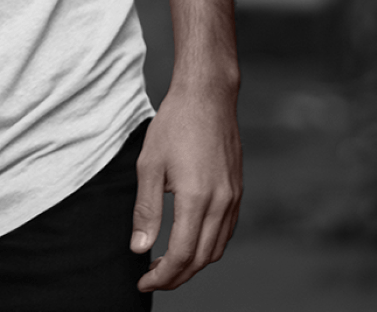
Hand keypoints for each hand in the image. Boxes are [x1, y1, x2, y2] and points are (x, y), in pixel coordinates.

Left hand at [130, 82, 242, 291]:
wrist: (207, 95)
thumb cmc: (175, 123)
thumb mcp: (150, 164)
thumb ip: (146, 210)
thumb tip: (139, 248)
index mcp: (196, 198)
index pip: (181, 255)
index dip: (161, 276)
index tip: (143, 281)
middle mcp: (220, 203)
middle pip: (200, 259)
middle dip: (176, 277)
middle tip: (152, 278)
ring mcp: (233, 198)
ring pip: (216, 249)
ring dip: (193, 264)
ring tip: (167, 264)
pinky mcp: (237, 191)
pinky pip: (225, 232)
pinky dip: (208, 246)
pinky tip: (190, 241)